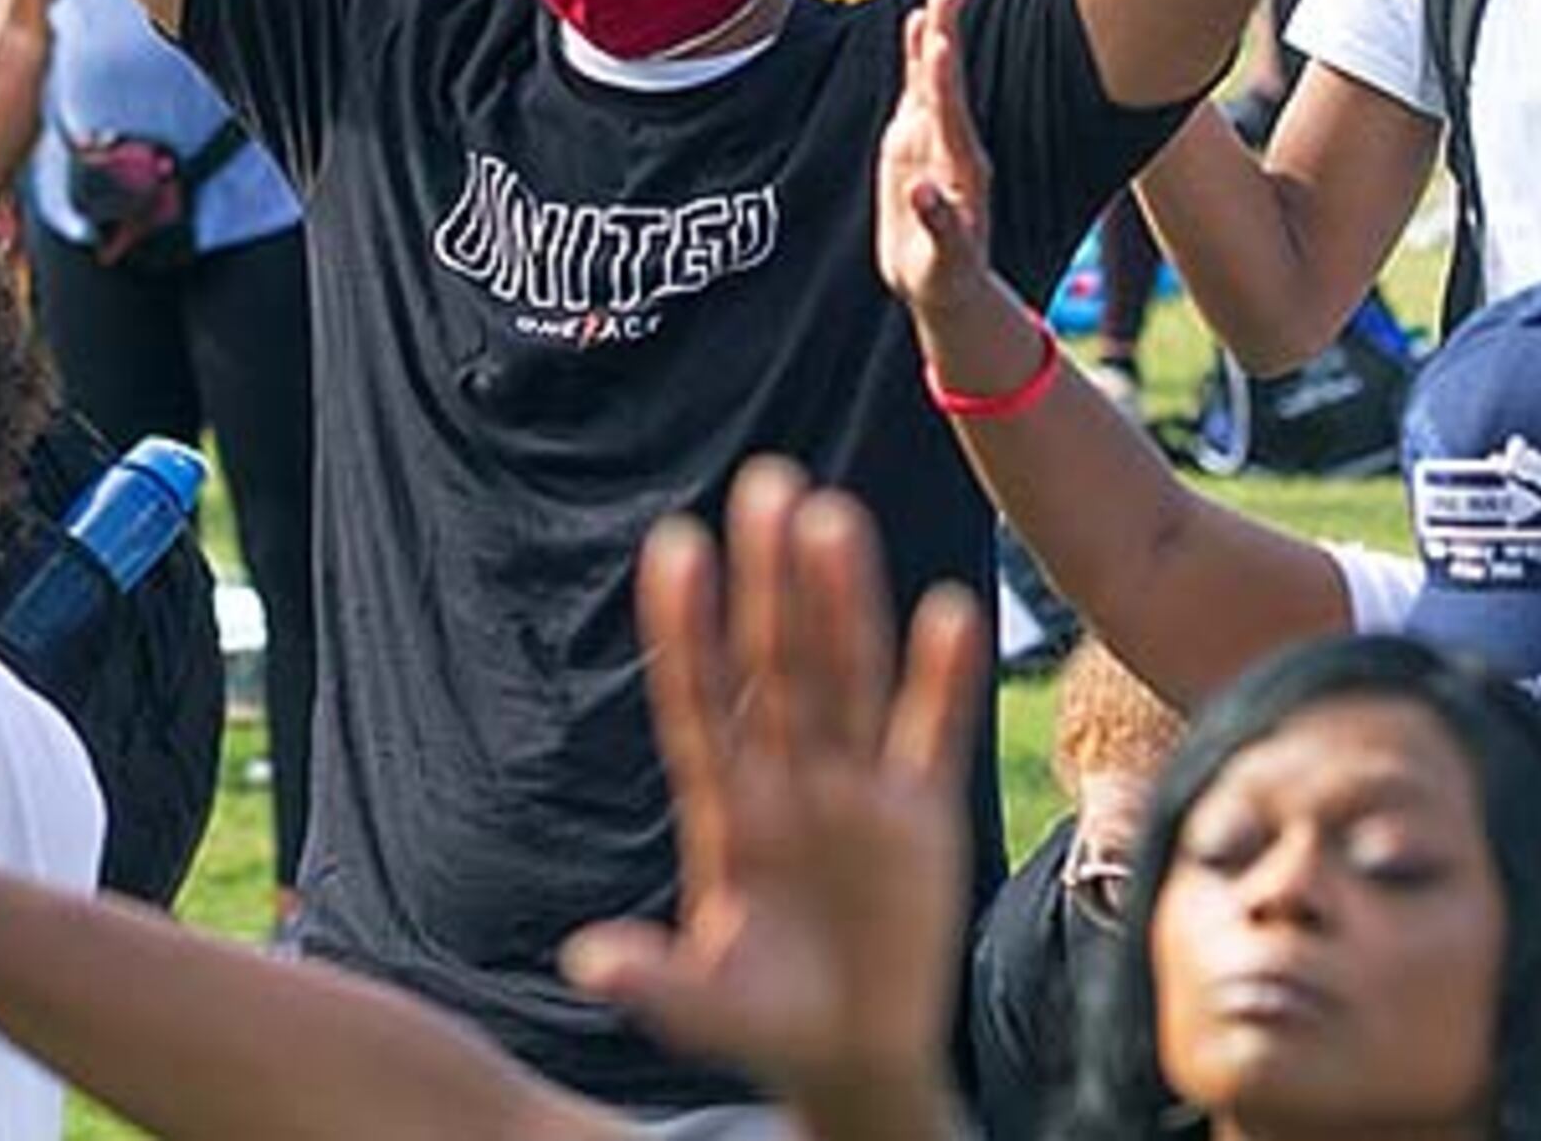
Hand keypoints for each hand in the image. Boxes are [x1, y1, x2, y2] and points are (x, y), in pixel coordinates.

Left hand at [557, 461, 984, 1122]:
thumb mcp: (704, 1010)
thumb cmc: (765, 1024)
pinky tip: (952, 609)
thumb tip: (589, 961)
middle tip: (766, 482)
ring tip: (833, 518)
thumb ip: (656, 983)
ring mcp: (856, 791)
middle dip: (769, 581)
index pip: (698, 703)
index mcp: (724, 815)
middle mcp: (787, 782)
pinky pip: (933, 735)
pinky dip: (944, 679)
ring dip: (844, 601)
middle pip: (776, 665)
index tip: (675, 546)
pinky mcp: (922, 817)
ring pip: (847, 677)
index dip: (686, 630)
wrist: (853, 1057)